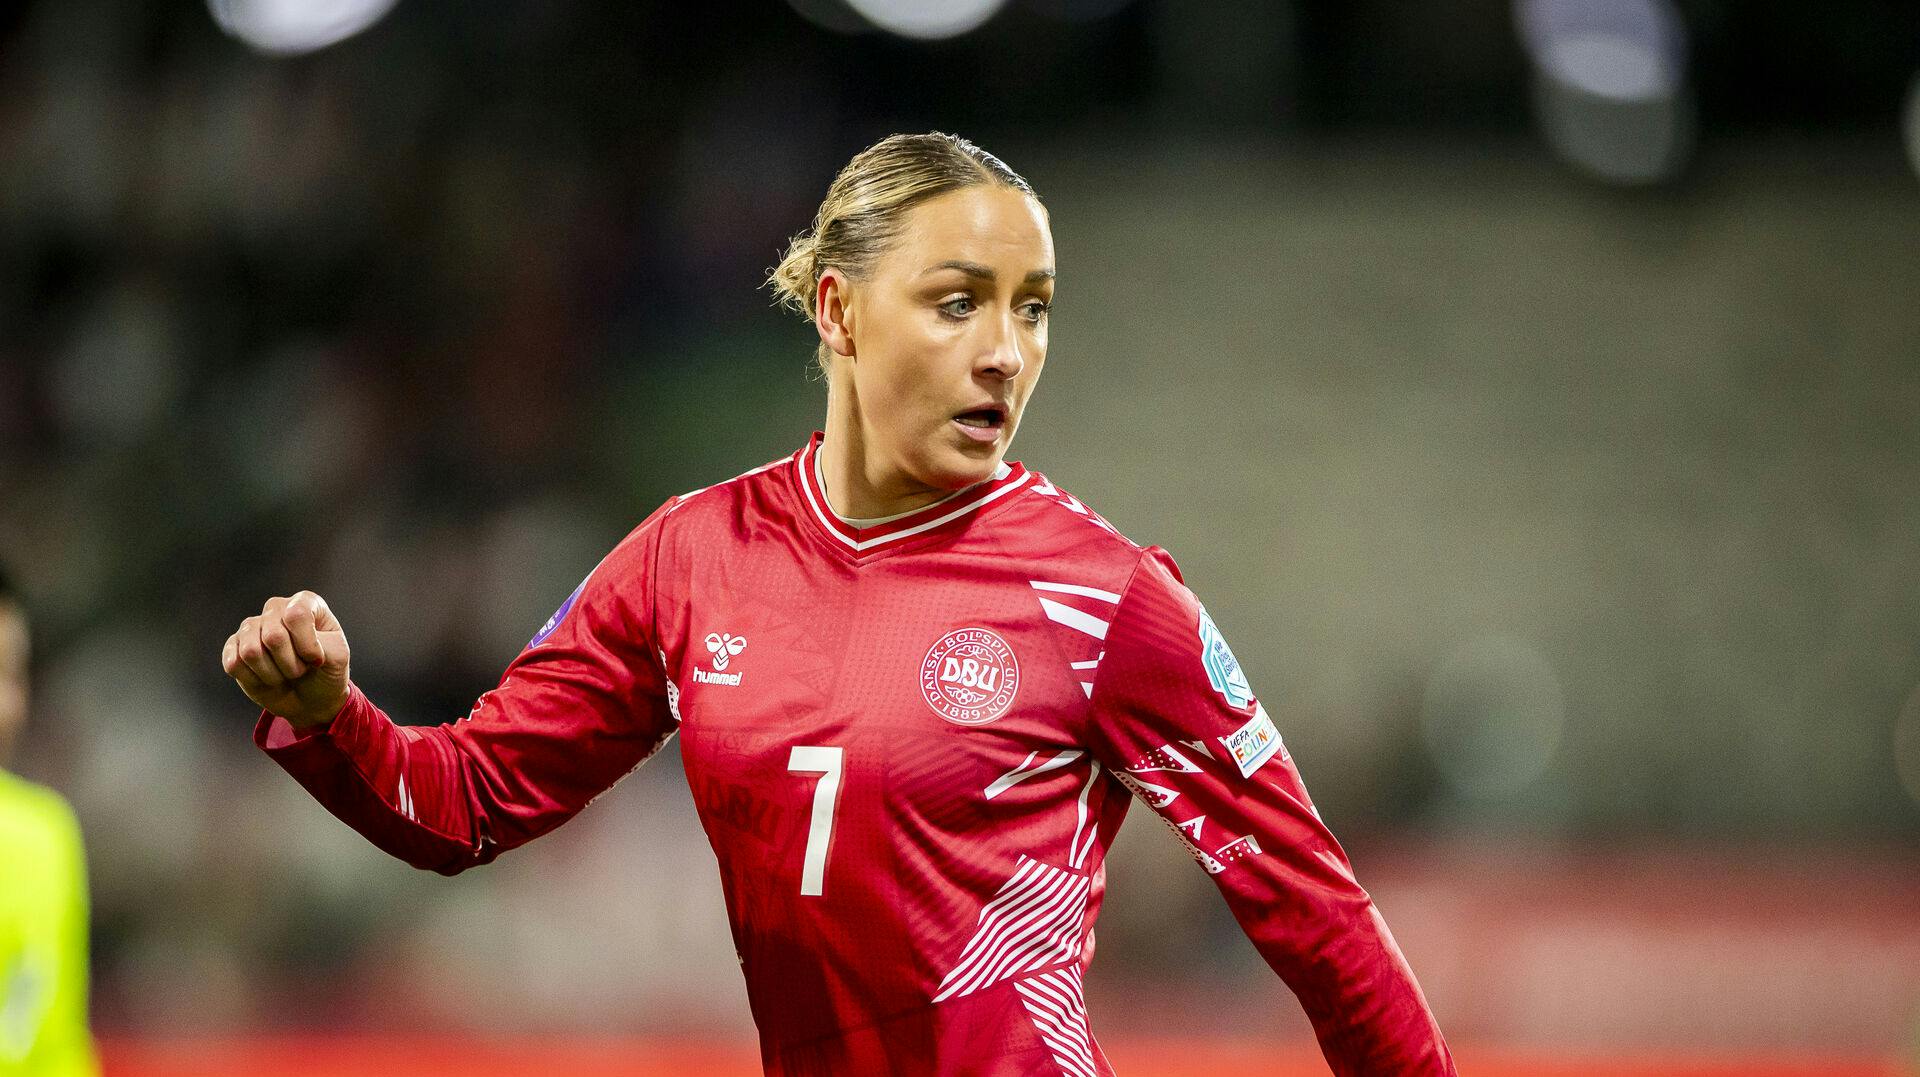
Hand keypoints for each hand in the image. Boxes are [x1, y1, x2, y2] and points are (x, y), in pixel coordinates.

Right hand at [222, 591, 351, 728]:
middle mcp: (275, 609)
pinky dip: (254, 680)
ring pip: (251, 651)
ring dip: (272, 674)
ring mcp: (251, 627)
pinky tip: (265, 677)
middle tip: (300, 669)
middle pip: (273, 636)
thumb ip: (317, 642)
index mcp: (304, 602)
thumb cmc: (326, 671)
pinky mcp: (233, 647)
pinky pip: (233, 664)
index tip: (317, 660)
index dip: (307, 645)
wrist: (311, 697)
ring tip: (283, 673)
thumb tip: (279, 639)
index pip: (297, 615)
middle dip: (290, 664)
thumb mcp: (338, 657)